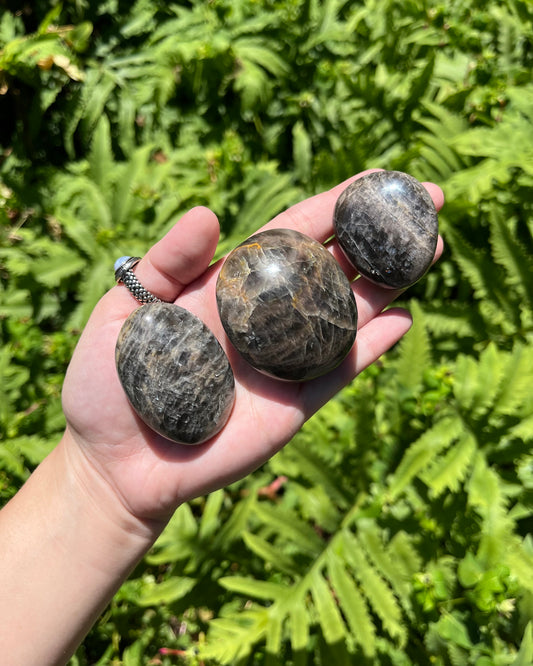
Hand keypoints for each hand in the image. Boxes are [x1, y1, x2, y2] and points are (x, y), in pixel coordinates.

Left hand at [61, 172, 443, 527]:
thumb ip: (166, 262)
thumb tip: (208, 213)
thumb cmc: (108, 381)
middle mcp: (267, 316)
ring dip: (389, 283)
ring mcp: (285, 360)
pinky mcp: (293, 404)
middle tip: (428, 203)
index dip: (335, 205)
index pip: (294, 232)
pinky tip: (404, 319)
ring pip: (349, 312)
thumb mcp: (123, 309)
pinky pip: (340, 370)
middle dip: (379, 236)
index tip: (378, 180)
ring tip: (430, 249)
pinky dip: (372, 346)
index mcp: (230, 284)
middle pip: (335, 266)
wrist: (115, 461)